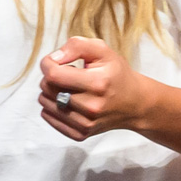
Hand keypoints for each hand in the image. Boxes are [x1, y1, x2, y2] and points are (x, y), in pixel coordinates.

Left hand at [37, 37, 153, 141]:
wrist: (135, 103)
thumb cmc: (116, 74)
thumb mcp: (103, 51)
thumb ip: (77, 46)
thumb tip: (53, 58)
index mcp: (98, 83)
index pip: (53, 74)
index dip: (47, 64)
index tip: (53, 61)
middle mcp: (91, 106)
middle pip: (47, 88)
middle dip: (51, 77)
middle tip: (68, 75)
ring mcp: (86, 123)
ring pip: (44, 103)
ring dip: (51, 92)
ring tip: (69, 88)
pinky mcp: (80, 134)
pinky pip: (47, 117)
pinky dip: (52, 107)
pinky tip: (67, 101)